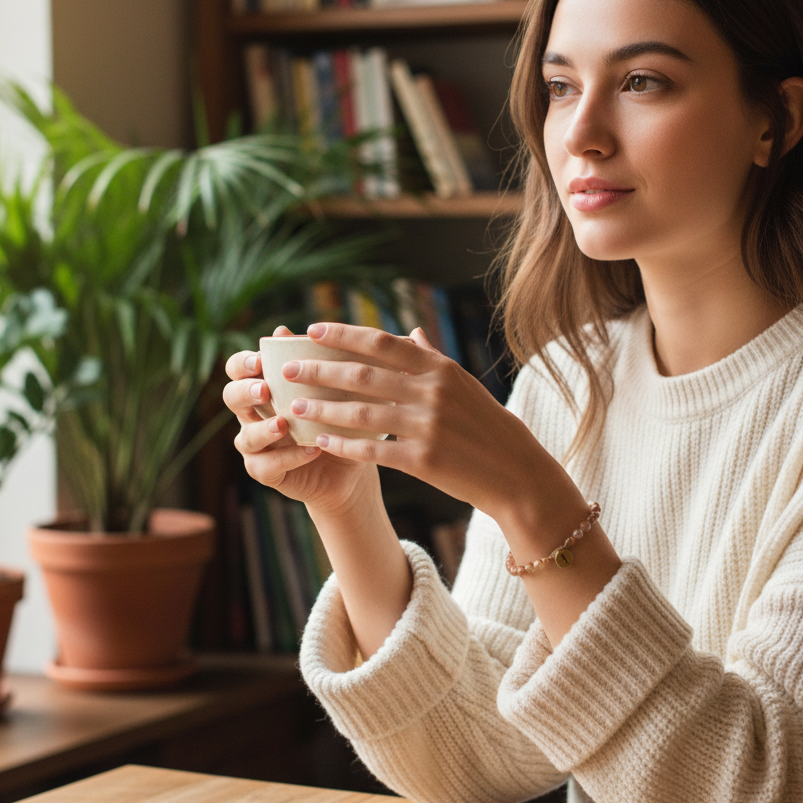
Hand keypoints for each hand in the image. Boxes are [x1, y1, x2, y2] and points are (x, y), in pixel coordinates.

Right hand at [222, 326, 380, 519]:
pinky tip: (310, 449)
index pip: (237, 369)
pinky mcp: (266, 472)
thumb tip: (283, 330)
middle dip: (245, 392)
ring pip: (245, 437)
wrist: (351, 464)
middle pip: (231, 398)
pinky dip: (287, 458)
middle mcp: (252, 415)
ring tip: (284, 423)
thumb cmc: (336, 417)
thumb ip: (308, 361)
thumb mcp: (329, 388)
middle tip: (265, 390)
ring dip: (263, 429)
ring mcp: (256, 445)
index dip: (242, 363)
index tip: (259, 360)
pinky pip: (266, 466)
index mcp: (263, 387)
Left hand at [285, 322, 584, 528]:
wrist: (515, 472)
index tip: (310, 330)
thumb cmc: (484, 424)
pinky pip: (373, 449)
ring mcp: (428, 425)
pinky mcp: (424, 460)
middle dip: (319, 370)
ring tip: (293, 406)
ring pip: (361, 412)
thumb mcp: (462, 384)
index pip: (381, 342)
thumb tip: (409, 331)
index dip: (342, 334)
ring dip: (323, 408)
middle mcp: (432, 391)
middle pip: (363, 374)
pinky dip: (343, 445)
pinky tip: (319, 441)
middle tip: (287, 370)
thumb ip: (431, 357)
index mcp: (438, 367)